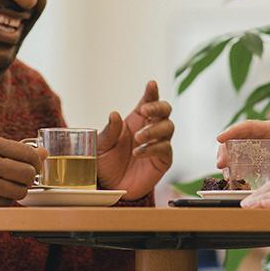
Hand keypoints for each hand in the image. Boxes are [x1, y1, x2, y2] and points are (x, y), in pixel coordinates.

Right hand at [0, 136, 43, 206]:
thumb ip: (14, 149)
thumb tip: (45, 154)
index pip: (29, 154)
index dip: (37, 162)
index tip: (35, 165)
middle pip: (28, 174)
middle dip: (30, 177)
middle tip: (24, 177)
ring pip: (21, 191)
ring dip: (19, 189)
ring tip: (9, 184)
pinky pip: (7, 202)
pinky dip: (6, 198)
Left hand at [97, 80, 174, 199]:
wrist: (111, 186)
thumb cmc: (107, 162)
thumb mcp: (101, 146)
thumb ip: (109, 131)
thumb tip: (114, 114)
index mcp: (137, 119)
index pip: (148, 101)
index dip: (152, 92)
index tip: (151, 84)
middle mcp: (150, 128)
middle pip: (165, 110)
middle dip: (159, 107)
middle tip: (146, 111)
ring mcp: (159, 143)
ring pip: (168, 127)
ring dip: (154, 130)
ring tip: (138, 138)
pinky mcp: (163, 159)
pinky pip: (165, 149)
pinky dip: (153, 148)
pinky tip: (138, 152)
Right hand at [216, 120, 269, 169]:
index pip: (248, 126)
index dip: (232, 131)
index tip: (220, 138)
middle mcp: (261, 135)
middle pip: (237, 138)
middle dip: (226, 149)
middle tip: (221, 164)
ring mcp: (257, 146)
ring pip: (236, 149)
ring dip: (228, 160)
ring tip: (225, 173)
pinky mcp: (256, 157)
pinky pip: (241, 160)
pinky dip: (235, 168)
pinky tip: (232, 178)